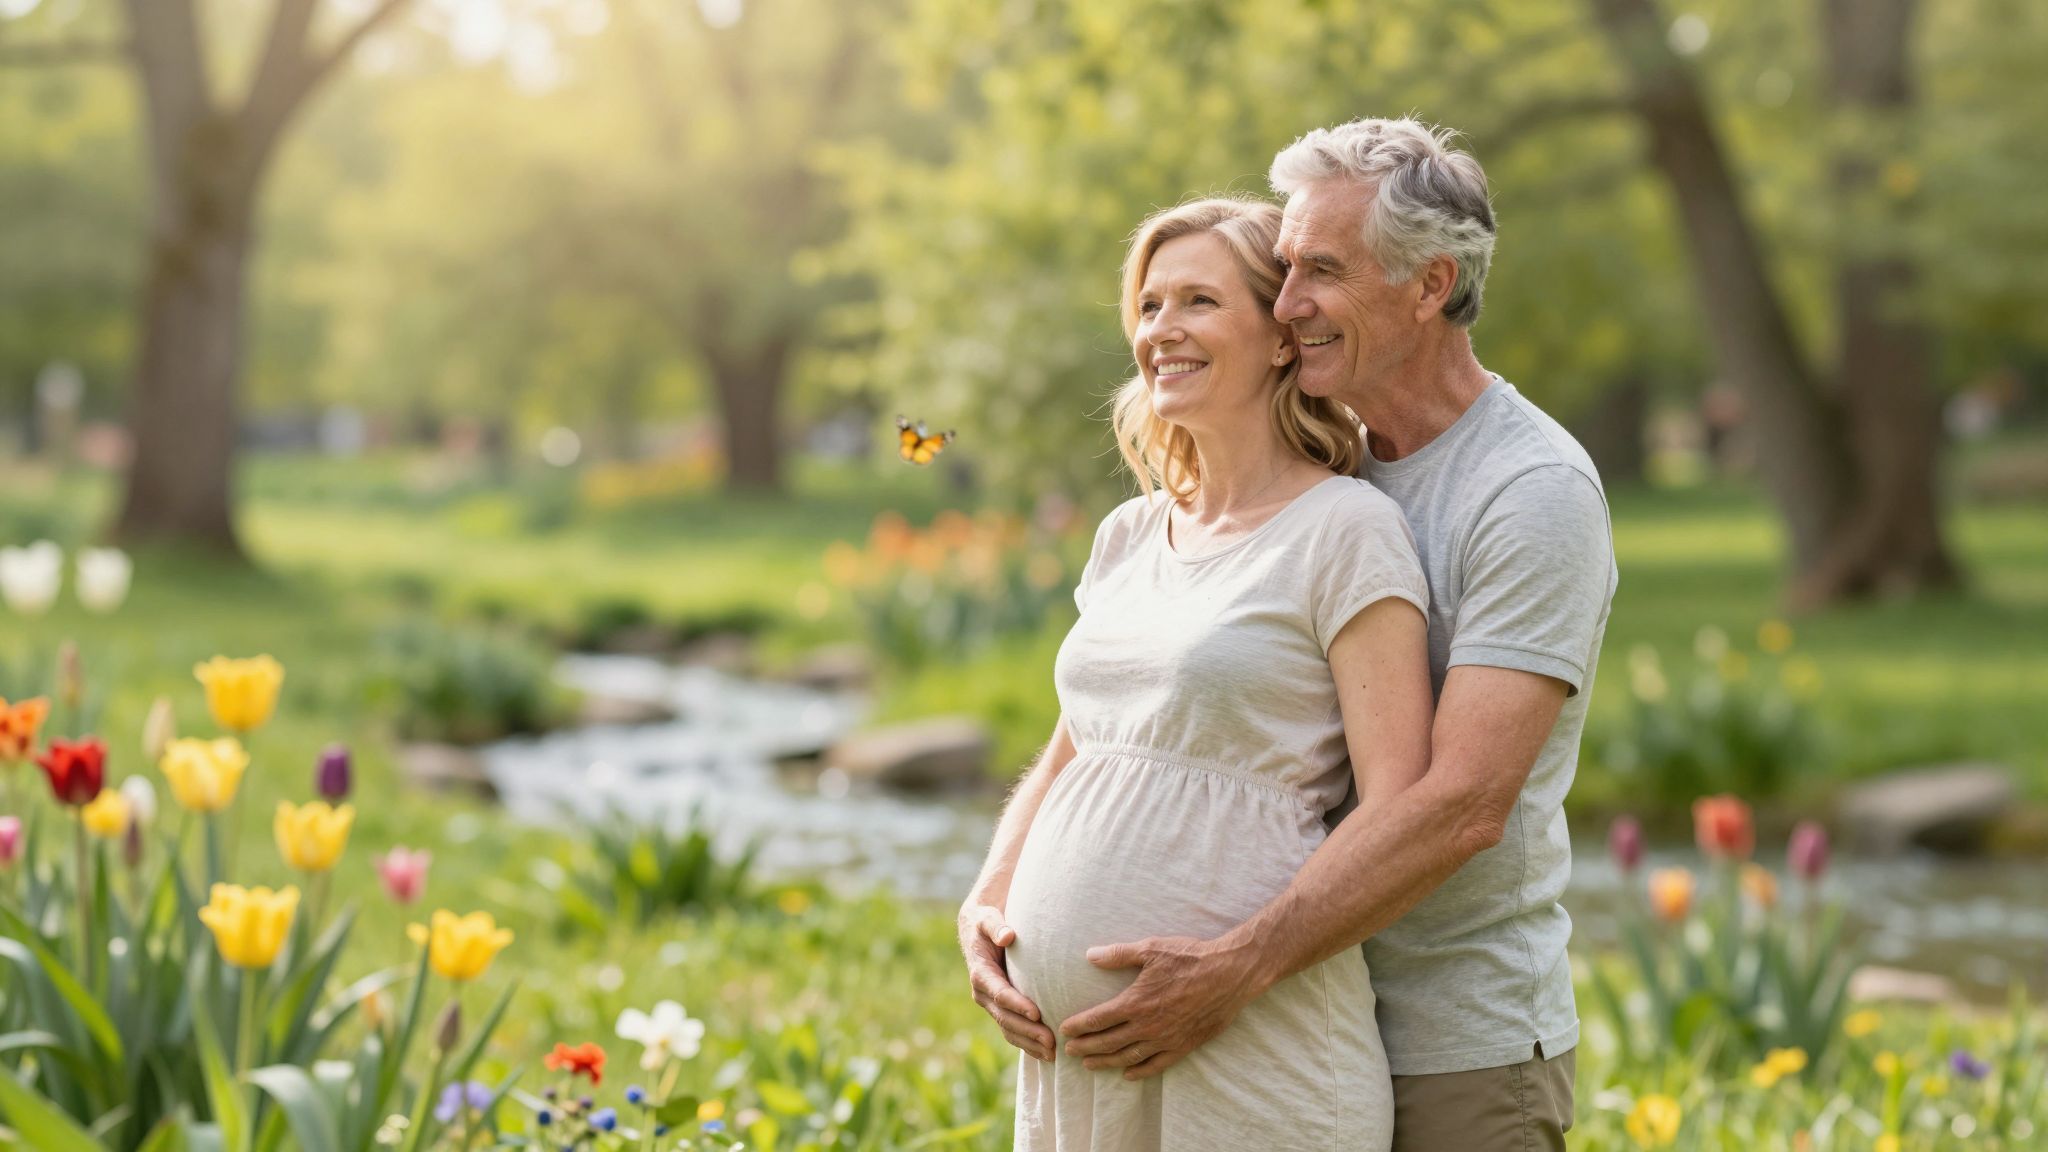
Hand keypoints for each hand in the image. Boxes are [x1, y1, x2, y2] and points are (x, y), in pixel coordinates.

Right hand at [958, 903, 1055, 1060]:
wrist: (977, 931)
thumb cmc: (986, 922)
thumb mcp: (987, 918)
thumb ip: (996, 926)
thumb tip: (1007, 936)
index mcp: (980, 973)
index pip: (1000, 993)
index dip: (1017, 1005)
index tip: (1037, 1014)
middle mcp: (983, 993)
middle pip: (1006, 1017)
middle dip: (1028, 1031)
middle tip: (1051, 1042)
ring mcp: (991, 1004)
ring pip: (1009, 1029)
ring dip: (1029, 1043)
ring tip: (1053, 1053)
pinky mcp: (1001, 1009)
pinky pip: (1012, 1031)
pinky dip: (1027, 1043)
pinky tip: (1046, 1053)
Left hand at [1059, 934, 1261, 1079]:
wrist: (1230, 974)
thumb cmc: (1190, 958)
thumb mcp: (1152, 949)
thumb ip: (1118, 954)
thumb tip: (1089, 955)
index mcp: (1136, 1002)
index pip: (1098, 1019)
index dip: (1079, 1026)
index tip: (1064, 1030)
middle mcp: (1148, 1026)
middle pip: (1108, 1042)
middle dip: (1086, 1048)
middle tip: (1069, 1051)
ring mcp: (1166, 1039)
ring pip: (1129, 1057)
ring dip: (1106, 1062)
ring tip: (1089, 1064)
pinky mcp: (1184, 1046)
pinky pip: (1157, 1065)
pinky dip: (1140, 1072)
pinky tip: (1128, 1075)